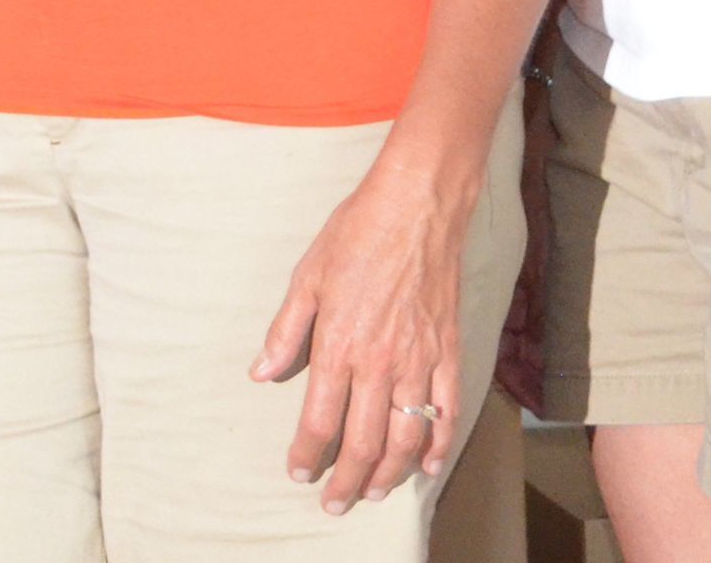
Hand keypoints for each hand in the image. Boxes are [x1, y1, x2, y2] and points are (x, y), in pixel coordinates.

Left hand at [254, 155, 469, 510]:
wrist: (416, 207)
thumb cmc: (356, 235)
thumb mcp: (306, 277)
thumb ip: (285, 332)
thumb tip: (262, 373)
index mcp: (340, 346)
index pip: (319, 421)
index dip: (308, 454)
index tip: (298, 472)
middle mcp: (380, 364)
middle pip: (364, 442)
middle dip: (346, 480)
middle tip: (334, 502)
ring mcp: (419, 361)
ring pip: (406, 437)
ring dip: (389, 474)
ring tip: (373, 493)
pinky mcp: (448, 352)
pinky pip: (446, 410)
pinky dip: (438, 444)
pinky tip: (427, 466)